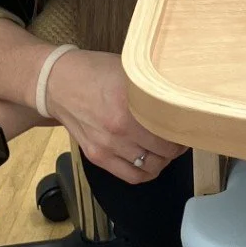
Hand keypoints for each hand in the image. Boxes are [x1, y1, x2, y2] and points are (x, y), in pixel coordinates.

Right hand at [43, 49, 185, 183]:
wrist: (56, 83)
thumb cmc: (94, 72)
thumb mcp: (128, 70)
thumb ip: (151, 86)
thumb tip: (180, 95)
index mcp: (130, 102)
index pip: (171, 126)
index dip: (185, 129)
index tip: (188, 125)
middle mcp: (119, 127)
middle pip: (165, 150)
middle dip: (177, 146)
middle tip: (180, 138)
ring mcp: (107, 145)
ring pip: (152, 166)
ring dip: (164, 160)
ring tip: (165, 149)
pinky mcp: (97, 156)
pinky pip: (131, 176)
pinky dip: (146, 173)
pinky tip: (151, 162)